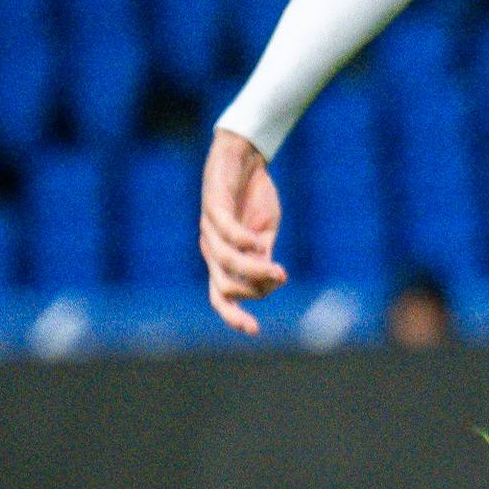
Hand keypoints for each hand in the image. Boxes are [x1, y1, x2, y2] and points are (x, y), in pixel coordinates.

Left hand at [200, 128, 286, 334]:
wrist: (243, 158)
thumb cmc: (253, 197)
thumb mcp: (265, 232)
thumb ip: (264, 256)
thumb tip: (269, 281)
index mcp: (222, 259)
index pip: (221, 296)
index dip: (233, 315)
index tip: (255, 330)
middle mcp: (211, 248)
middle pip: (223, 285)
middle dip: (250, 290)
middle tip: (279, 280)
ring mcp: (209, 228)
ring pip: (226, 260)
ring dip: (252, 269)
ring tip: (279, 270)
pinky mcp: (213, 205)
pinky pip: (224, 229)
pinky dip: (241, 240)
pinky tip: (259, 241)